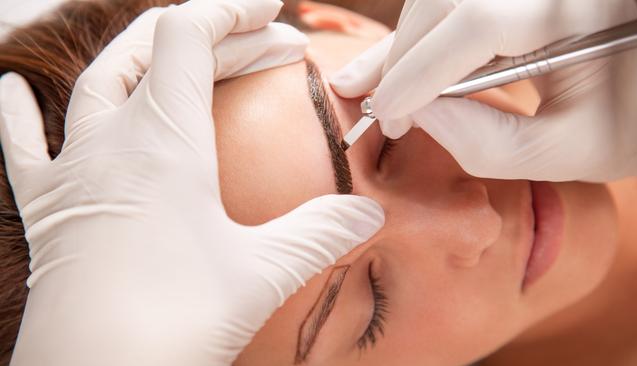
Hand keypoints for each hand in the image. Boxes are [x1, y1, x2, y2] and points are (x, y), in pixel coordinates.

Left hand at [0, 1, 383, 364]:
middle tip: (261, 46)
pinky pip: (19, 144)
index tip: (274, 18)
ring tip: (180, 51)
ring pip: (98, 82)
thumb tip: (369, 215)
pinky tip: (10, 89)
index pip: (189, 34)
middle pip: (151, 48)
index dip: (232, 12)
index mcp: (163, 140)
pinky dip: (17, 111)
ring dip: (142, 55)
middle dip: (211, 33)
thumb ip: (320, 233)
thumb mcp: (262, 272)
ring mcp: (70, 171)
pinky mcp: (46, 209)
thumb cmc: (172, 323)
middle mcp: (109, 140)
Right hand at [331, 0, 636, 180]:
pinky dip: (429, 35)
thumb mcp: (569, 152)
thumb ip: (488, 143)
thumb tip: (416, 114)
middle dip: (400, 56)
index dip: (416, 73)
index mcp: (576, 10)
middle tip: (377, 107)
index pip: (473, 28)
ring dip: (407, 43)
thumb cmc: (633, 126)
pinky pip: (460, 5)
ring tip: (380, 86)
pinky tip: (406, 62)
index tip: (385, 115)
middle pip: (445, 2)